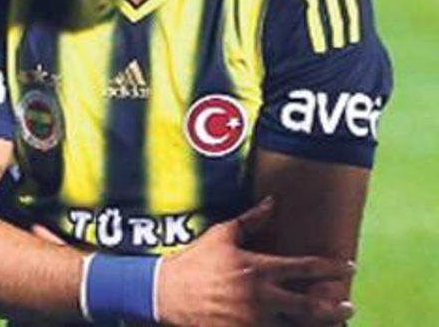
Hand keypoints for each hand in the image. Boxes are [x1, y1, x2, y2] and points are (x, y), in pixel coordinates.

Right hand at [157, 198, 355, 325]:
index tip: (350, 267)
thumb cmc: (195, 262)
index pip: (307, 268)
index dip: (333, 268)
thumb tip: (273, 202)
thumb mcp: (221, 235)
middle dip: (336, 308)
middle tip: (349, 306)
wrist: (166, 293)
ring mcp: (253, 320)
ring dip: (319, 325)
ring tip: (333, 324)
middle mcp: (261, 296)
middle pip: (311, 306)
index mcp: (258, 268)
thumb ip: (251, 221)